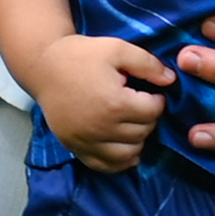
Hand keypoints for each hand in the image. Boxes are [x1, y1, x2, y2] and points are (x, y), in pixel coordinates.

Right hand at [28, 31, 173, 172]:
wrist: (44, 67)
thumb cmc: (81, 55)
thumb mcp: (116, 49)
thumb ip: (147, 64)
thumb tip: (171, 80)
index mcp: (114, 103)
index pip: (153, 112)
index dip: (157, 100)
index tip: (150, 93)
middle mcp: (101, 128)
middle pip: (142, 133)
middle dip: (147, 119)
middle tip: (140, 106)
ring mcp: (87, 141)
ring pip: (128, 154)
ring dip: (137, 140)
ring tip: (132, 124)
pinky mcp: (75, 148)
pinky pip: (104, 166)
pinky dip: (119, 162)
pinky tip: (124, 148)